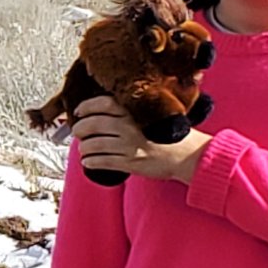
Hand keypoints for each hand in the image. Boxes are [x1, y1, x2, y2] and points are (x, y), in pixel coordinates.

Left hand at [71, 96, 210, 183]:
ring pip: (93, 144)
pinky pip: (102, 161)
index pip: (102, 104)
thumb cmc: (172, 134)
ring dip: (84, 147)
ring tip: (84, 148)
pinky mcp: (130, 162)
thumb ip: (134, 110)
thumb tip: (107, 110)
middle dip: (80, 129)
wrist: (189, 155)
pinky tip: (88, 161)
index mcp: (135, 110)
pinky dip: (90, 161)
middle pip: (92, 124)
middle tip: (78, 132)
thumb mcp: (155, 113)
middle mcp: (129, 126)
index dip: (86, 107)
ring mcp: (129, 145)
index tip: (79, 111)